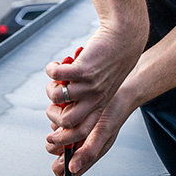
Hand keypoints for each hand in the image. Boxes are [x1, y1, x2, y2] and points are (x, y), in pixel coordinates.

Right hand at [44, 22, 144, 171]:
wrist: (126, 37)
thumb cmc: (112, 58)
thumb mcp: (104, 83)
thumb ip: (88, 95)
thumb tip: (64, 104)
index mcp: (100, 103)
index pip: (82, 131)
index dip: (64, 138)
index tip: (51, 136)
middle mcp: (96, 98)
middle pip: (66, 121)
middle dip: (52, 114)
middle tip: (51, 99)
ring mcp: (90, 85)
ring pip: (57, 97)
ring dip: (50, 87)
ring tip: (55, 78)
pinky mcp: (84, 69)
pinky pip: (57, 75)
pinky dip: (51, 70)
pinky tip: (55, 65)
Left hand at [46, 89, 131, 175]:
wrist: (117, 94)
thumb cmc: (114, 114)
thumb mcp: (103, 132)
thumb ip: (89, 152)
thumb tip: (73, 168)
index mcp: (87, 154)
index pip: (64, 171)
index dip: (60, 164)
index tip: (65, 150)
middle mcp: (78, 145)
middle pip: (55, 152)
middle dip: (58, 141)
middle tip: (69, 131)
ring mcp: (73, 133)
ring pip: (54, 136)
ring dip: (59, 126)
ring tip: (74, 117)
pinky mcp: (70, 122)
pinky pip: (56, 123)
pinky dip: (60, 116)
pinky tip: (72, 110)